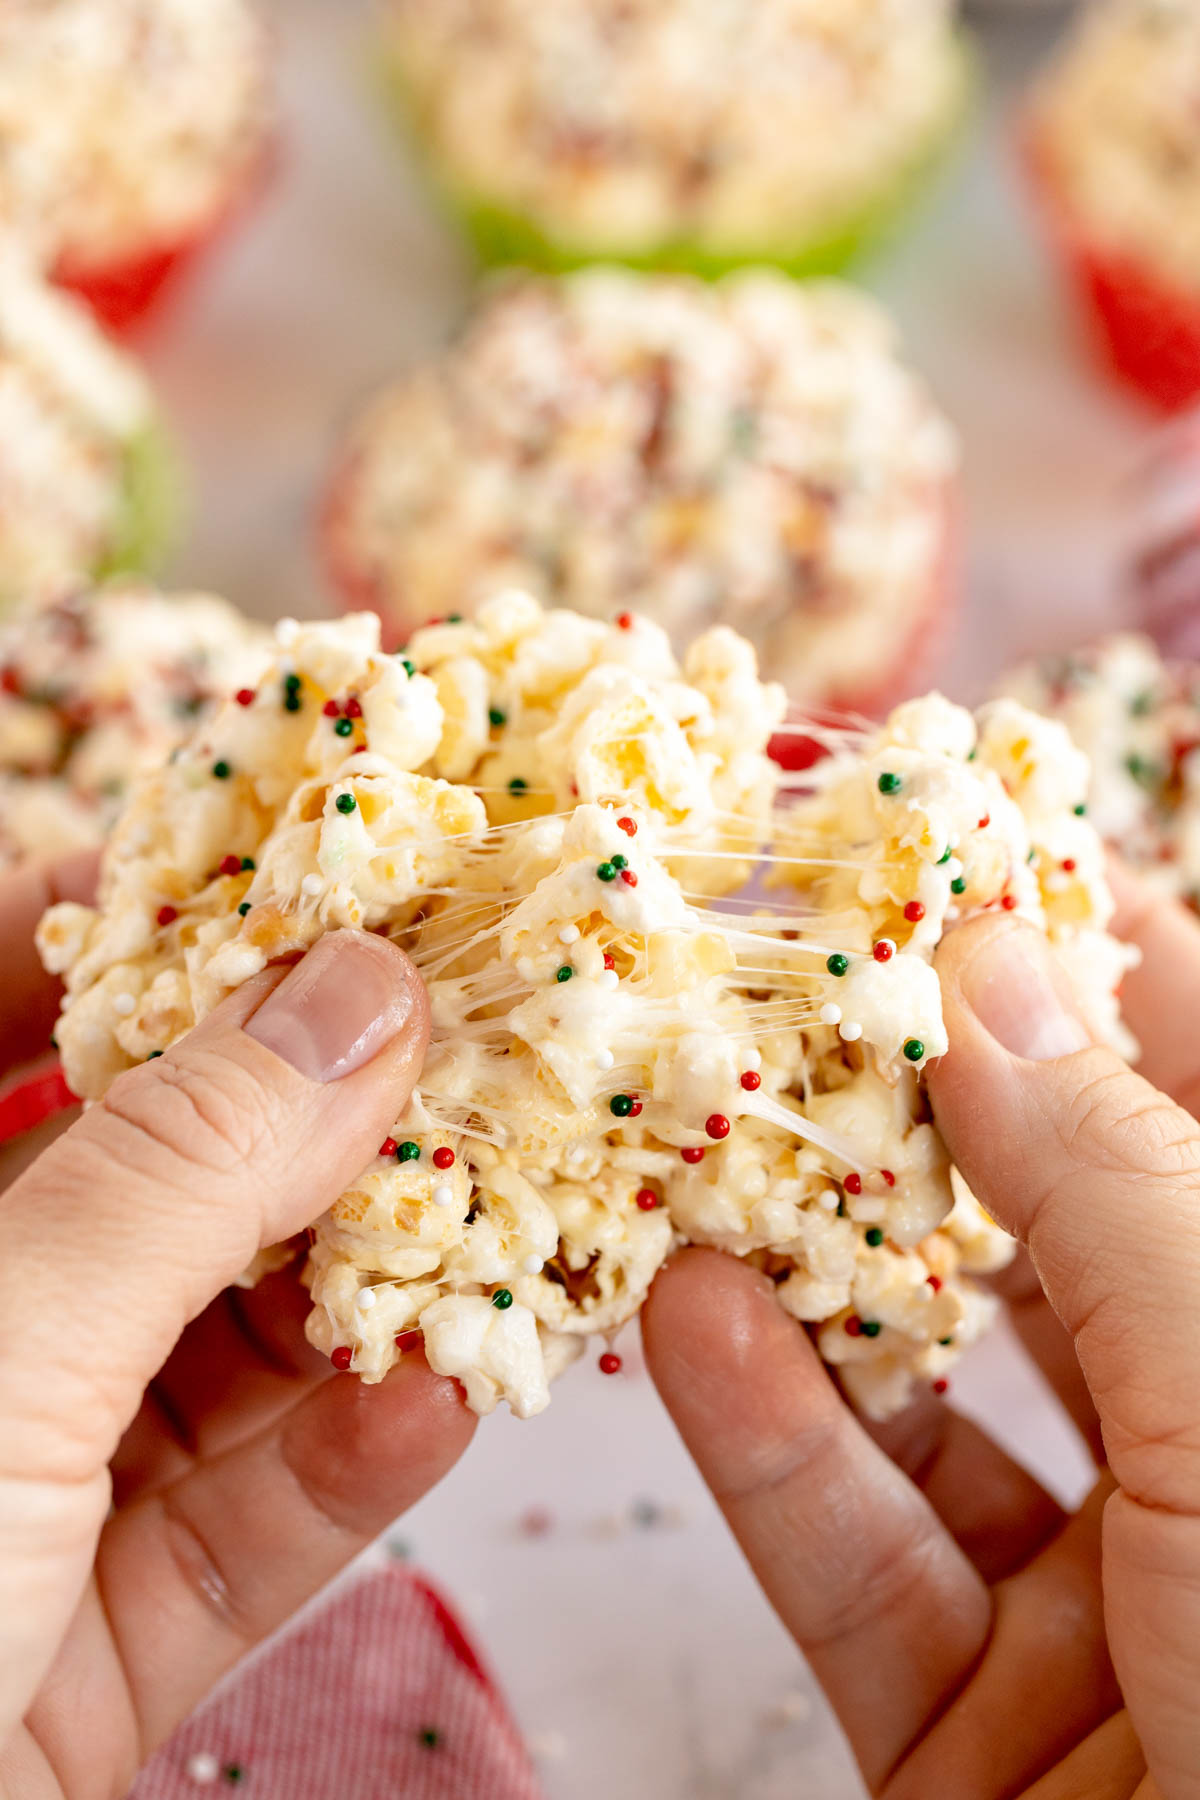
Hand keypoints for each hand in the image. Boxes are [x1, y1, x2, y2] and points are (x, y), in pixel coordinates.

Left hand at [0, 861, 473, 1799]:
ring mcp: (16, 1489)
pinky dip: (345, 1464)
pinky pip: (236, 1522)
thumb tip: (363, 992)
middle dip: (308, 1116)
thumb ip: (182, 1171)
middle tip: (462, 1040)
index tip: (306, 872)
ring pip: (218, 1346)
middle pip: (144, 1174)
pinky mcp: (88, 1635)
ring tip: (498, 1217)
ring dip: (361, 1293)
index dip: (142, 919)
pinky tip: (441, 1401)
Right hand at [644, 872, 1199, 1799]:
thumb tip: (997, 961)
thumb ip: (1124, 1190)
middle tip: (799, 981)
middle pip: (1072, 1241)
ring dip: (820, 1270)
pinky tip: (693, 1316)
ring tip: (704, 1131)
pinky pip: (863, 1558)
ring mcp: (1117, 1610)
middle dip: (935, 1113)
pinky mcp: (982, 1732)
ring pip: (944, 1396)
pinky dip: (771, 1437)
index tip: (977, 864)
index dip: (1120, 976)